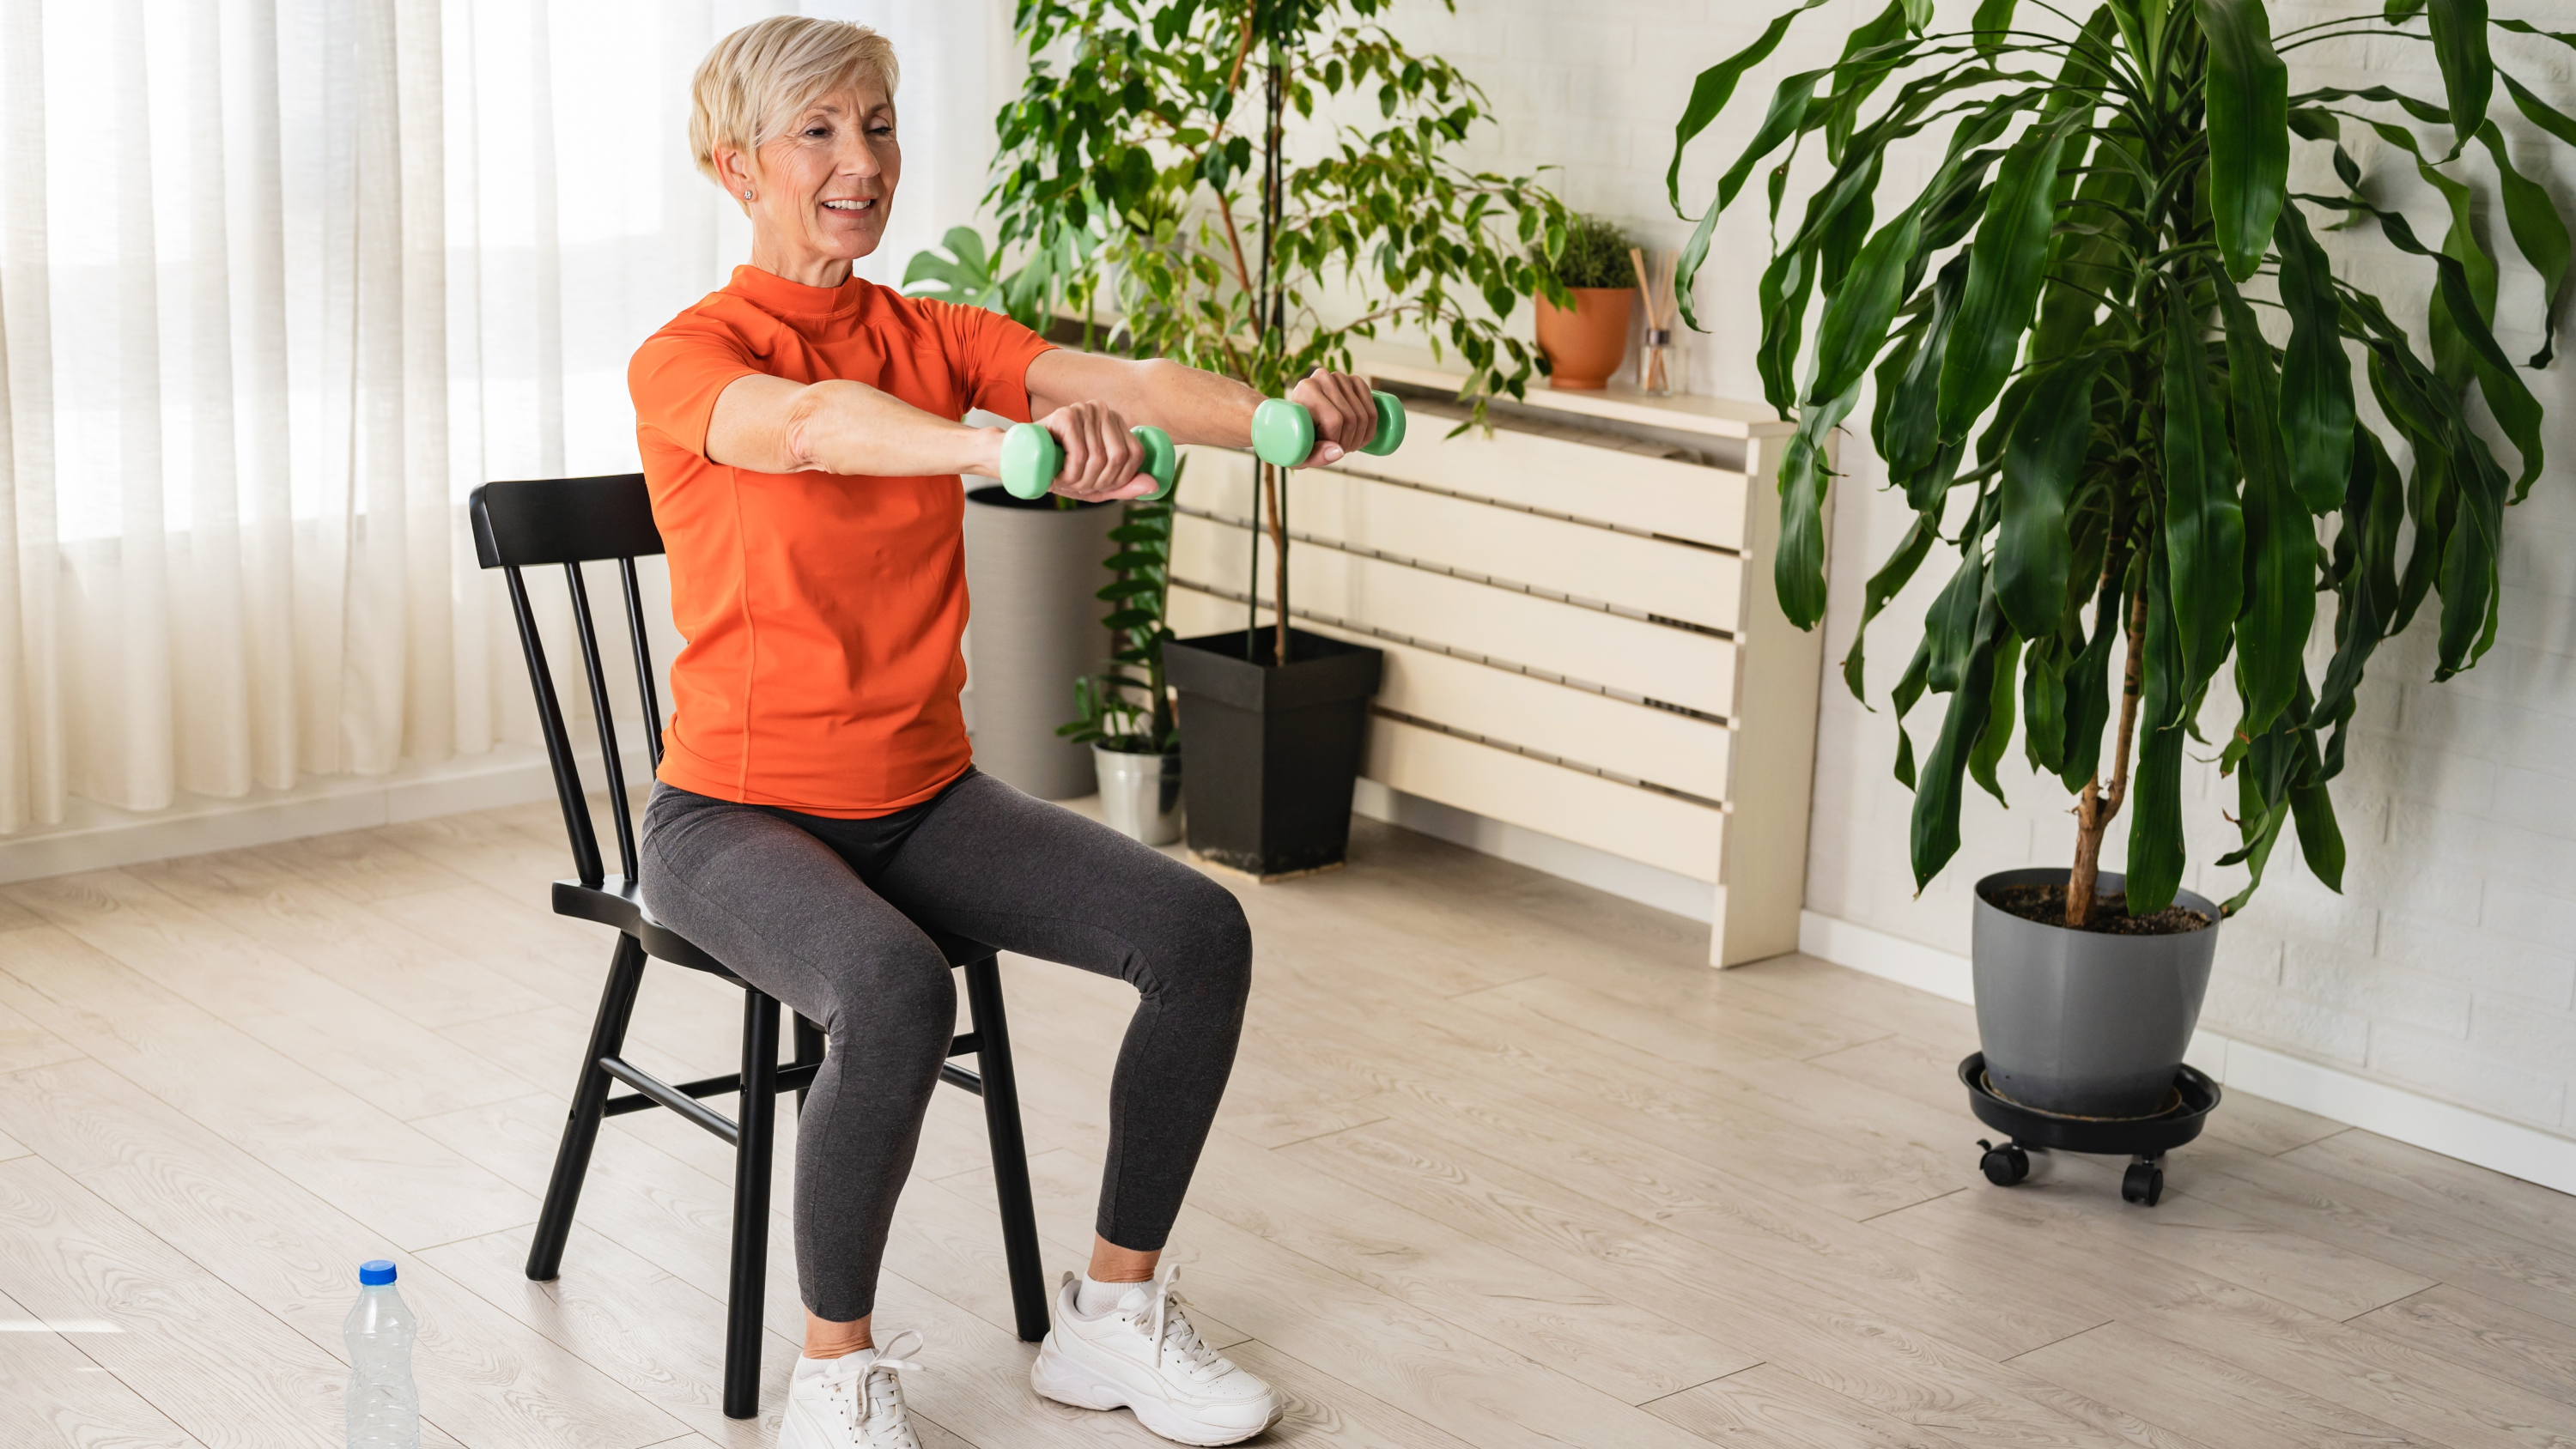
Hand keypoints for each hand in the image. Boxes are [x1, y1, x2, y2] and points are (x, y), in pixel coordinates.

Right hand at [1036, 401, 1155, 500]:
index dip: (1121, 479)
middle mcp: (1102, 410)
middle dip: (1099, 482)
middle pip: (1118, 457)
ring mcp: (1084, 410)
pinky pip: (1080, 454)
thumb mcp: (1096, 482)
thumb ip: (1125, 485)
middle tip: (1078, 485)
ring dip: (1081, 480)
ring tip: (1066, 480)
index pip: (1136, 454)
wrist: (1020, 459)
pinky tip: (1060, 475)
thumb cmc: (1058, 468)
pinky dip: (1070, 473)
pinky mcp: (1065, 416)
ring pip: (1099, 459)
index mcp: (1115, 421)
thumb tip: (1154, 486)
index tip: (1099, 485)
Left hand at [1286, 367, 1377, 466]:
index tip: (1328, 450)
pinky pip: (1372, 406)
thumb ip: (1316, 456)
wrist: (1296, 420)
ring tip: (1348, 445)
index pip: (1334, 420)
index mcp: (1306, 389)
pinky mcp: (1354, 381)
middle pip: (1350, 418)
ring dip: (1361, 437)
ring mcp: (1340, 378)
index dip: (1337, 442)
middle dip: (1350, 442)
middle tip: (1340, 450)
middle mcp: (1323, 378)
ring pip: (1363, 415)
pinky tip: (1363, 434)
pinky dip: (1372, 425)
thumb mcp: (1300, 454)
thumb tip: (1340, 452)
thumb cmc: (1295, 440)